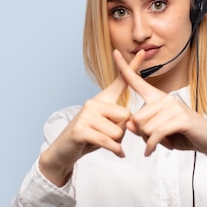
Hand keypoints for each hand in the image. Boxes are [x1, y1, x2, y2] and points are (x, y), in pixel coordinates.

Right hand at [39, 51, 145, 185]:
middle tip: (108, 136)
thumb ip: (120, 119)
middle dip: (123, 132)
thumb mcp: (106, 125)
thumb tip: (133, 122)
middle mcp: (93, 102)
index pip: (120, 81)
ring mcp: (85, 115)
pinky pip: (108, 141)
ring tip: (102, 142)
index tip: (142, 52)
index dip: (132, 67)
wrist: (64, 151)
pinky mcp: (80, 130)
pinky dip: (115, 150)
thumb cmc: (88, 137)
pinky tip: (117, 153)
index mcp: (101, 99)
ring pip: (118, 132)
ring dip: (116, 142)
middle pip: (126, 116)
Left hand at [113, 49, 206, 175]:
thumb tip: (128, 124)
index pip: (137, 81)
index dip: (125, 67)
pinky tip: (152, 151)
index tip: (115, 51)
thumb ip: (142, 128)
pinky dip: (152, 145)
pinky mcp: (181, 119)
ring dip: (150, 141)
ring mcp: (174, 107)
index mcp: (158, 97)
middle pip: (136, 118)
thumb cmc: (182, 135)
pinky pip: (156, 134)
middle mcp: (165, 98)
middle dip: (141, 135)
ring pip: (145, 128)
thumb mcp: (158, 133)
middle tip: (153, 140)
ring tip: (162, 142)